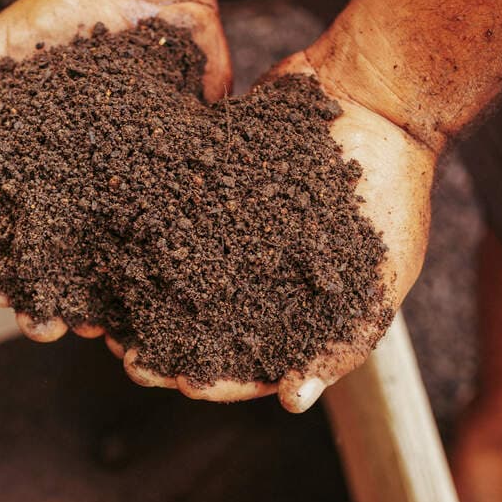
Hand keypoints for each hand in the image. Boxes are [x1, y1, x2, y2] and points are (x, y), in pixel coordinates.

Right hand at [0, 0, 230, 362]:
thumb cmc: (48, 21)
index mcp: (30, 175)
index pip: (7, 238)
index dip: (2, 273)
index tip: (6, 300)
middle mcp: (79, 191)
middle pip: (63, 261)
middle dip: (54, 300)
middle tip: (57, 329)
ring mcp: (130, 185)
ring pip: (120, 255)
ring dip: (110, 294)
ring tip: (109, 325)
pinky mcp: (179, 172)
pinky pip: (176, 223)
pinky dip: (172, 256)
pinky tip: (167, 285)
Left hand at [129, 51, 436, 411]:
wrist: (375, 99)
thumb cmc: (391, 190)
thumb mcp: (383, 272)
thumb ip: (343, 338)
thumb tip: (295, 402)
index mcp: (301, 307)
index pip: (253, 364)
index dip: (218, 381)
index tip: (185, 385)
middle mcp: (263, 276)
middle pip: (206, 328)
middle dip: (168, 348)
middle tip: (131, 358)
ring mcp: (235, 233)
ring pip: (178, 280)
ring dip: (145, 303)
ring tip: (110, 319)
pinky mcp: (213, 190)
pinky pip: (173, 223)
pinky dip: (148, 241)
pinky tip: (119, 251)